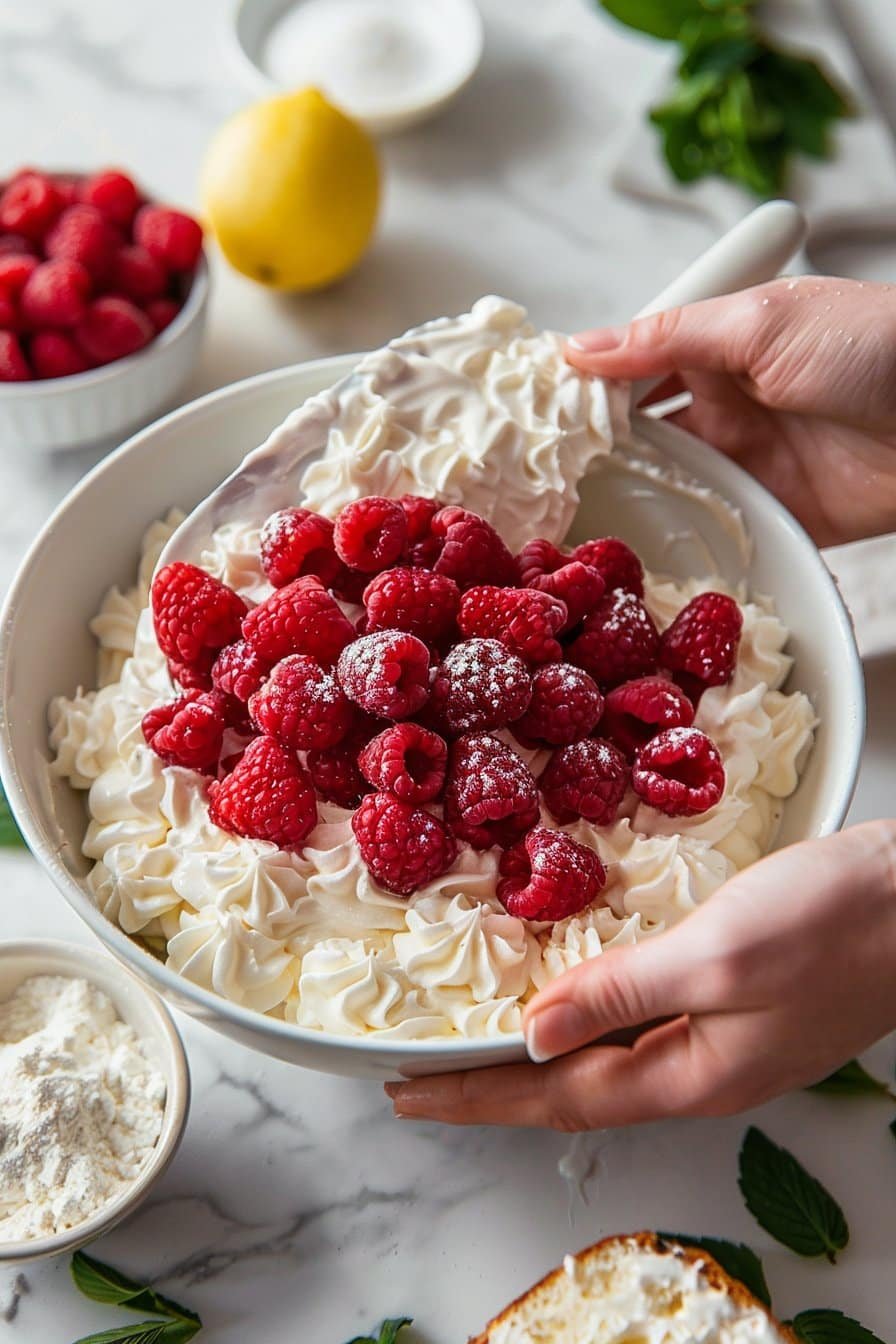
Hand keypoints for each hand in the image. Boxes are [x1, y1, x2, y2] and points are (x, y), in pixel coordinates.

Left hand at [385, 821, 895, 1128]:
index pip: (559, 1097)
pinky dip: (589, 1015)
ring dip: (538, 1052)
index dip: (480, 1095)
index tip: (408, 1093)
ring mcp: (726, 1039)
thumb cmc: (835, 921)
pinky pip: (640, 1022)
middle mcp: (704, 1069)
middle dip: (496, 1084)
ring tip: (479, 1044)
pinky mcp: (740, 1001)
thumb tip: (535, 1033)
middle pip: (576, 1088)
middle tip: (424, 1076)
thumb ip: (623, 993)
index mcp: (694, 1074)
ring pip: (607, 1058)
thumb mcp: (718, 955)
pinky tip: (573, 996)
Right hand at [566, 276, 895, 547]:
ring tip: (563, 518)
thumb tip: (578, 348)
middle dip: (593, 450)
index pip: (634, 365)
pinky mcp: (777, 515)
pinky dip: (678, 542)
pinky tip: (629, 555)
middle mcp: (729, 404)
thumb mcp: (761, 323)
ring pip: (670, 484)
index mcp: (722, 345)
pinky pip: (716, 532)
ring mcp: (751, 462)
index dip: (584, 387)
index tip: (529, 413)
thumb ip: (666, 338)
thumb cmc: (872, 345)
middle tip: (533, 476)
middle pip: (642, 431)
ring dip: (627, 497)